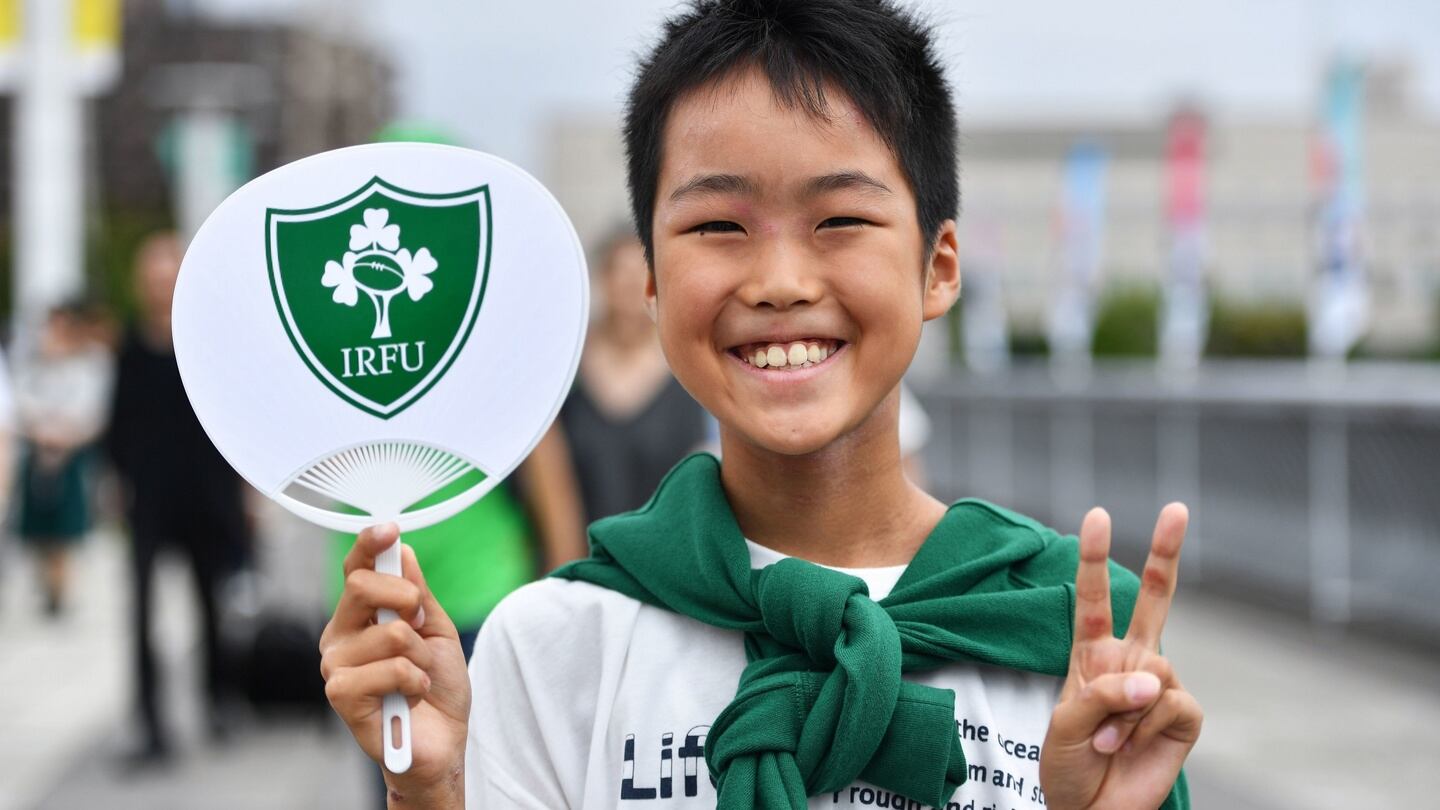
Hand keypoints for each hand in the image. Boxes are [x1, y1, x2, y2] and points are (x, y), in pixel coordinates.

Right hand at [320, 524, 470, 805]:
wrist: (442, 742)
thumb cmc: (436, 687)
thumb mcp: (436, 629)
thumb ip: (418, 592)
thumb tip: (402, 551)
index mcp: (360, 615)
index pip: (354, 569)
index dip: (369, 545)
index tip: (389, 530)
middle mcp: (340, 635)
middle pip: (360, 586)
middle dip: (407, 600)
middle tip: (422, 626)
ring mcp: (336, 666)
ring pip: (389, 632)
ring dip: (420, 655)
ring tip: (418, 677)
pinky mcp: (341, 696)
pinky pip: (390, 669)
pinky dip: (414, 681)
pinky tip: (410, 696)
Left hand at [1039, 504, 1203, 809]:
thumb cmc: (1070, 765)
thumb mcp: (1064, 724)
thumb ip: (1101, 694)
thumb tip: (1151, 678)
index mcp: (1092, 654)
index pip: (1093, 597)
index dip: (1093, 556)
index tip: (1096, 515)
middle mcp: (1129, 662)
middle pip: (1154, 598)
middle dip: (1165, 552)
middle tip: (1176, 508)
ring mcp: (1159, 687)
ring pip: (1152, 668)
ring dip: (1122, 709)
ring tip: (1105, 740)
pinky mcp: (1183, 715)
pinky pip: (1168, 703)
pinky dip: (1141, 726)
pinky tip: (1127, 747)